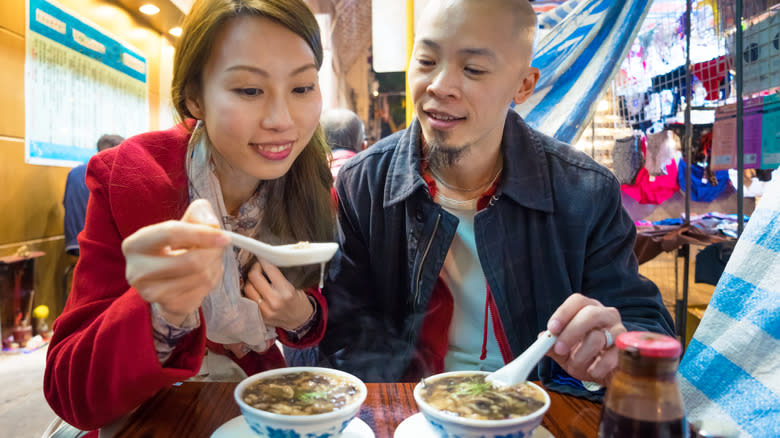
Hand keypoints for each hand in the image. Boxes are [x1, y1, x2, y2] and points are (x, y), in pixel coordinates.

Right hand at [122, 199, 228, 325]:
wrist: (168, 279)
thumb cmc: (177, 245)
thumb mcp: (185, 222)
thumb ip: (199, 212)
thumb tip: (212, 224)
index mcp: (135, 244)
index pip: (171, 233)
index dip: (202, 233)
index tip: (224, 236)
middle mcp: (136, 271)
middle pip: (191, 261)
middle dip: (213, 253)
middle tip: (219, 248)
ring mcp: (151, 293)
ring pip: (201, 277)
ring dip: (215, 266)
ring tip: (209, 260)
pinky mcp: (168, 306)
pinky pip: (203, 291)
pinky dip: (212, 281)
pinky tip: (203, 276)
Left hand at [243, 259, 313, 330]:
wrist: (301, 320)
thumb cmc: (298, 301)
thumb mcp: (295, 285)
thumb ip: (280, 275)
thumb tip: (266, 262)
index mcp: (286, 290)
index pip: (269, 269)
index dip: (263, 259)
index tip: (261, 255)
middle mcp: (274, 300)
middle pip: (254, 277)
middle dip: (254, 268)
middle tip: (257, 266)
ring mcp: (265, 310)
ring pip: (247, 288)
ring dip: (250, 281)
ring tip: (255, 279)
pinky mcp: (260, 316)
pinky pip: (247, 300)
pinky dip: (249, 293)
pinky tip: (254, 290)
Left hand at [545, 293, 625, 385]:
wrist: (603, 372)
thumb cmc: (582, 355)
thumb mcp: (563, 350)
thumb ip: (551, 344)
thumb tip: (542, 338)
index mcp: (588, 308)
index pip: (577, 301)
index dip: (563, 313)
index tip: (552, 329)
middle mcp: (606, 315)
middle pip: (590, 314)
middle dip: (571, 332)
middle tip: (559, 349)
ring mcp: (619, 331)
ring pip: (598, 337)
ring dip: (581, 355)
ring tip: (576, 365)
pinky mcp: (626, 350)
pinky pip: (610, 358)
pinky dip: (596, 367)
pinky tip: (592, 371)